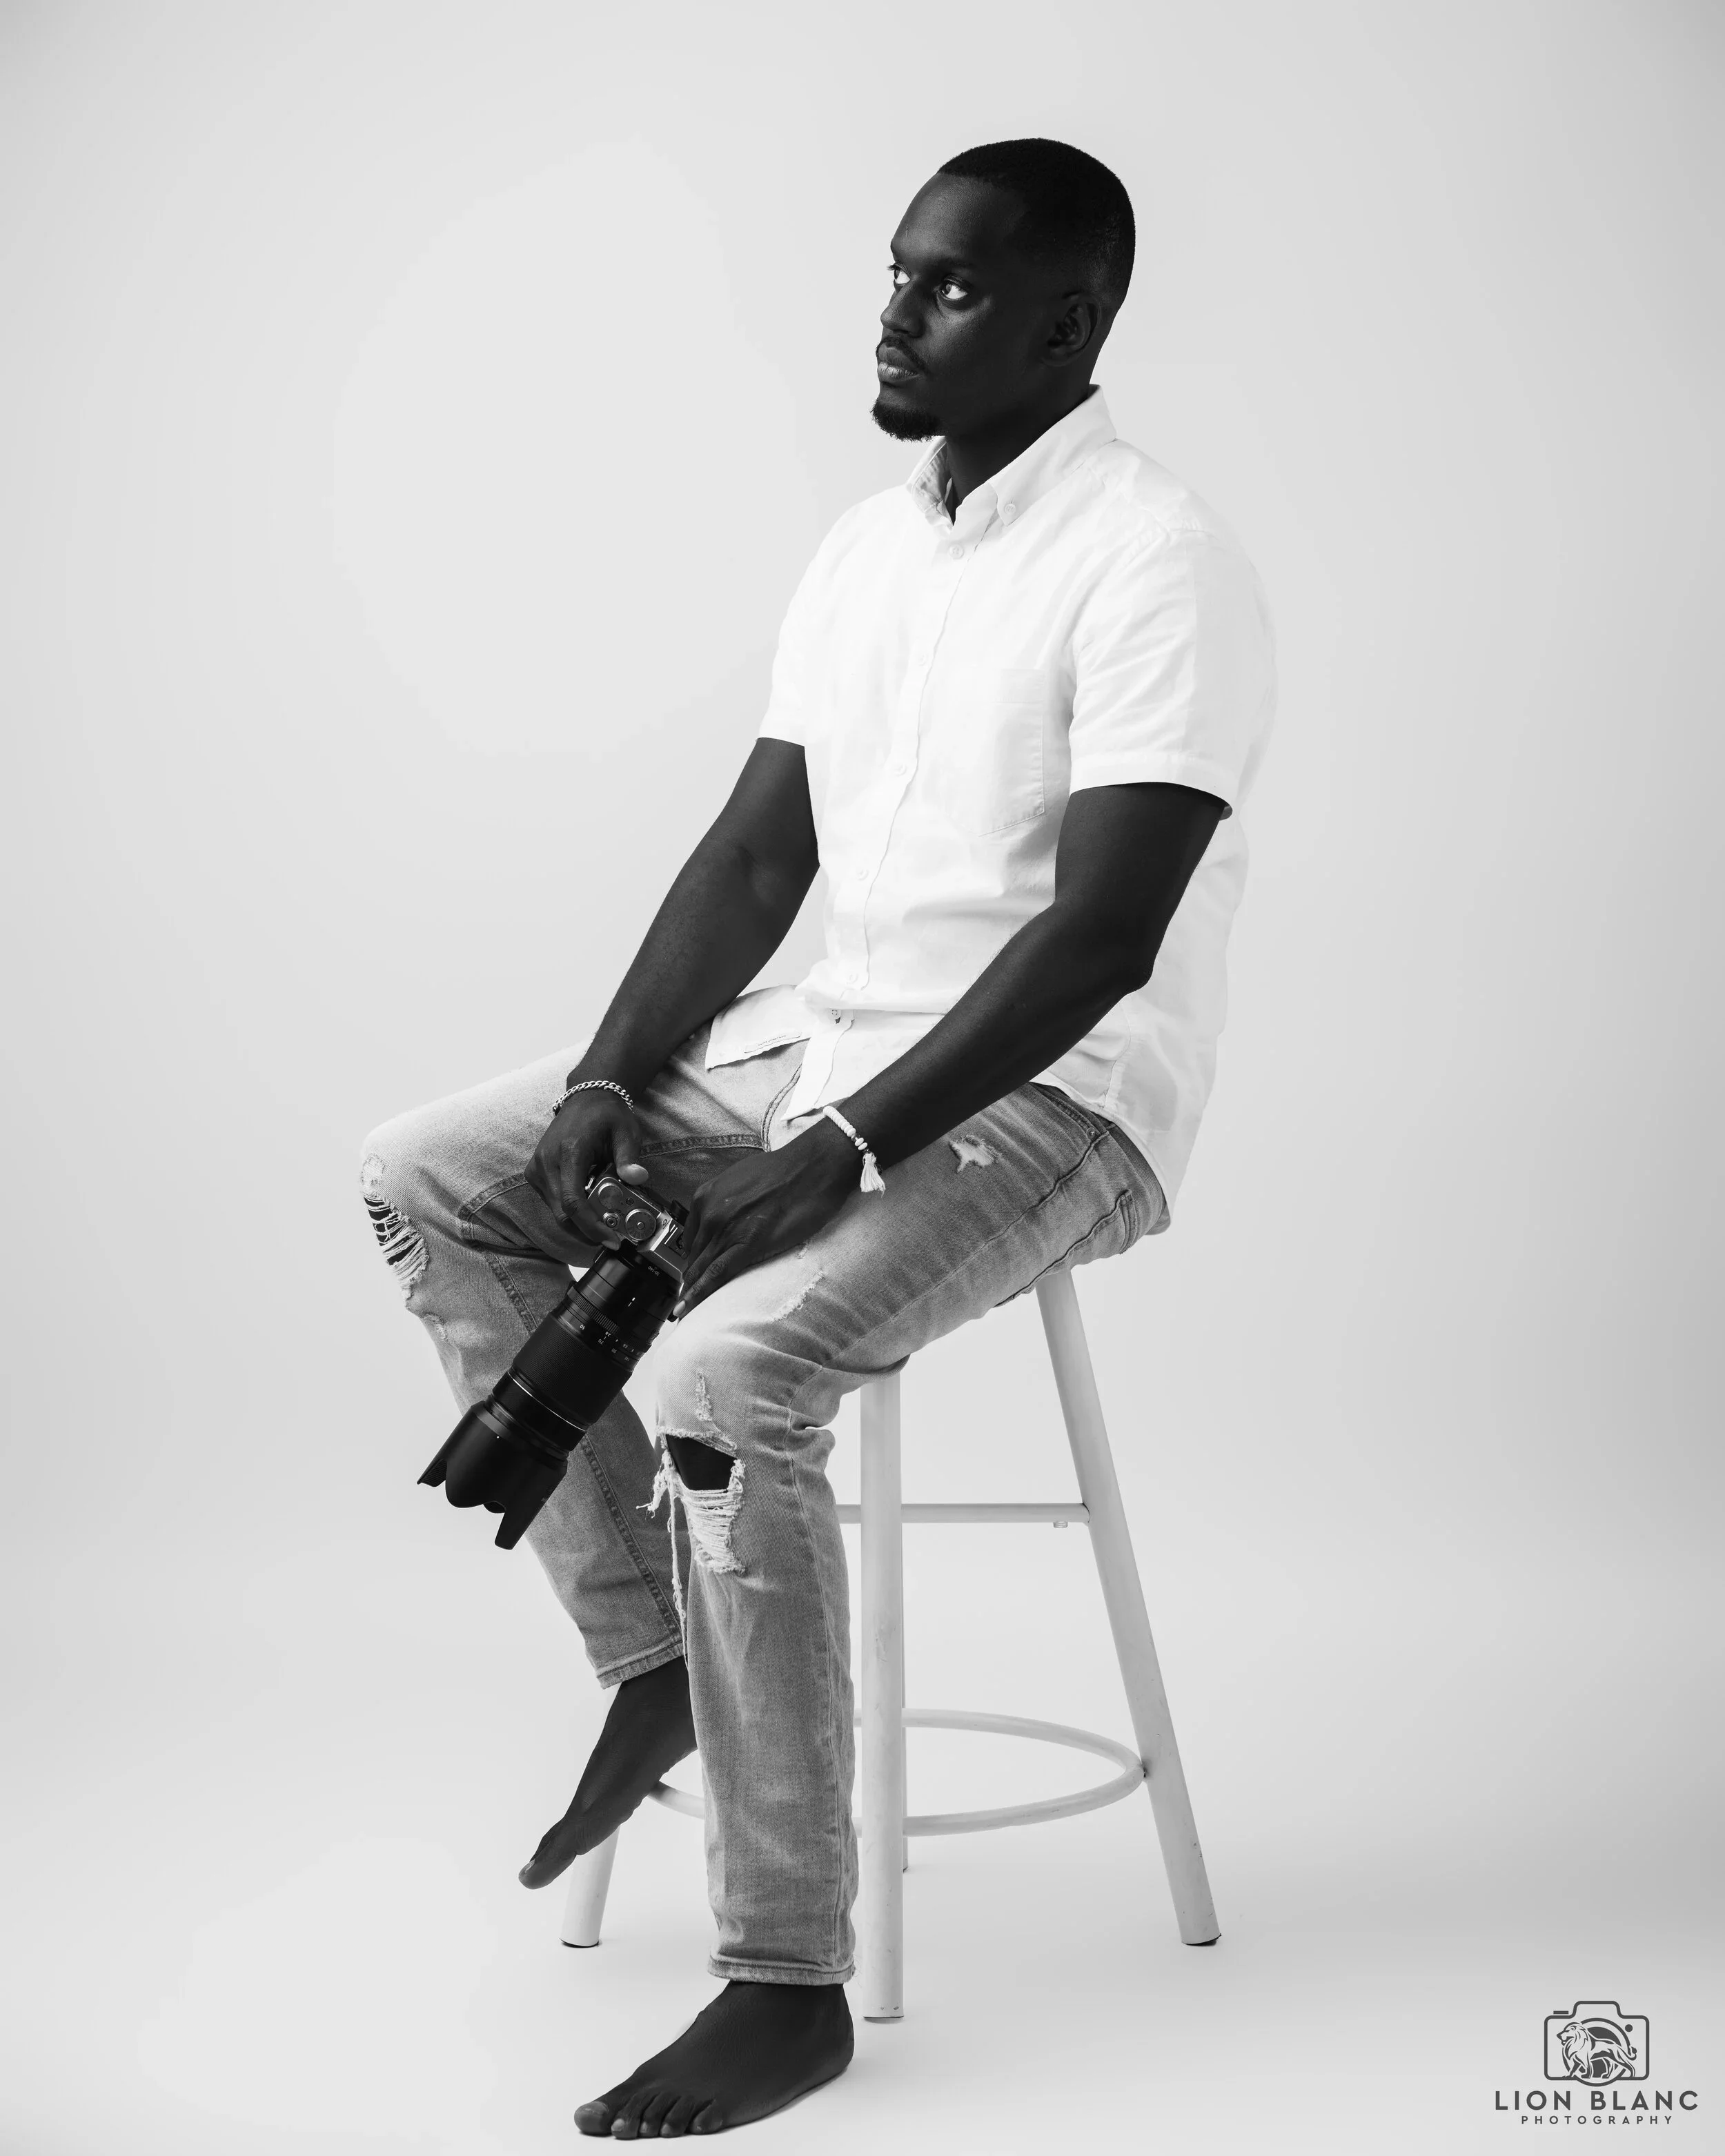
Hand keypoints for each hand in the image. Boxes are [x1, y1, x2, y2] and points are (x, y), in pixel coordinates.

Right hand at [524, 1086, 650, 1247]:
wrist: (585, 1097)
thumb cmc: (607, 1115)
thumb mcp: (626, 1132)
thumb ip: (629, 1157)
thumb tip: (638, 1178)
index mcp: (569, 1152)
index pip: (573, 1202)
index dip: (590, 1227)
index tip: (610, 1240)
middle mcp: (546, 1162)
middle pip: (562, 1214)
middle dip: (587, 1231)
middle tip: (612, 1238)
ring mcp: (537, 1168)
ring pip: (556, 1211)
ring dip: (580, 1222)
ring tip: (604, 1220)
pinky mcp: (535, 1173)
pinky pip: (552, 1202)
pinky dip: (571, 1211)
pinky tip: (590, 1205)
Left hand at [672, 1119, 860, 1319]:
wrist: (813, 1166)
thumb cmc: (786, 1169)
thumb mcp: (741, 1179)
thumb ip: (726, 1200)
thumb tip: (727, 1218)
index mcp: (706, 1196)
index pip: (690, 1237)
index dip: (690, 1258)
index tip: (690, 1272)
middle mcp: (710, 1213)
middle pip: (693, 1256)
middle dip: (687, 1279)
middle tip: (682, 1299)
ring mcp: (727, 1230)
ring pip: (700, 1269)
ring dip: (689, 1292)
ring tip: (682, 1310)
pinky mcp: (748, 1245)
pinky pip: (717, 1275)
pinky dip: (699, 1295)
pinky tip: (688, 1308)